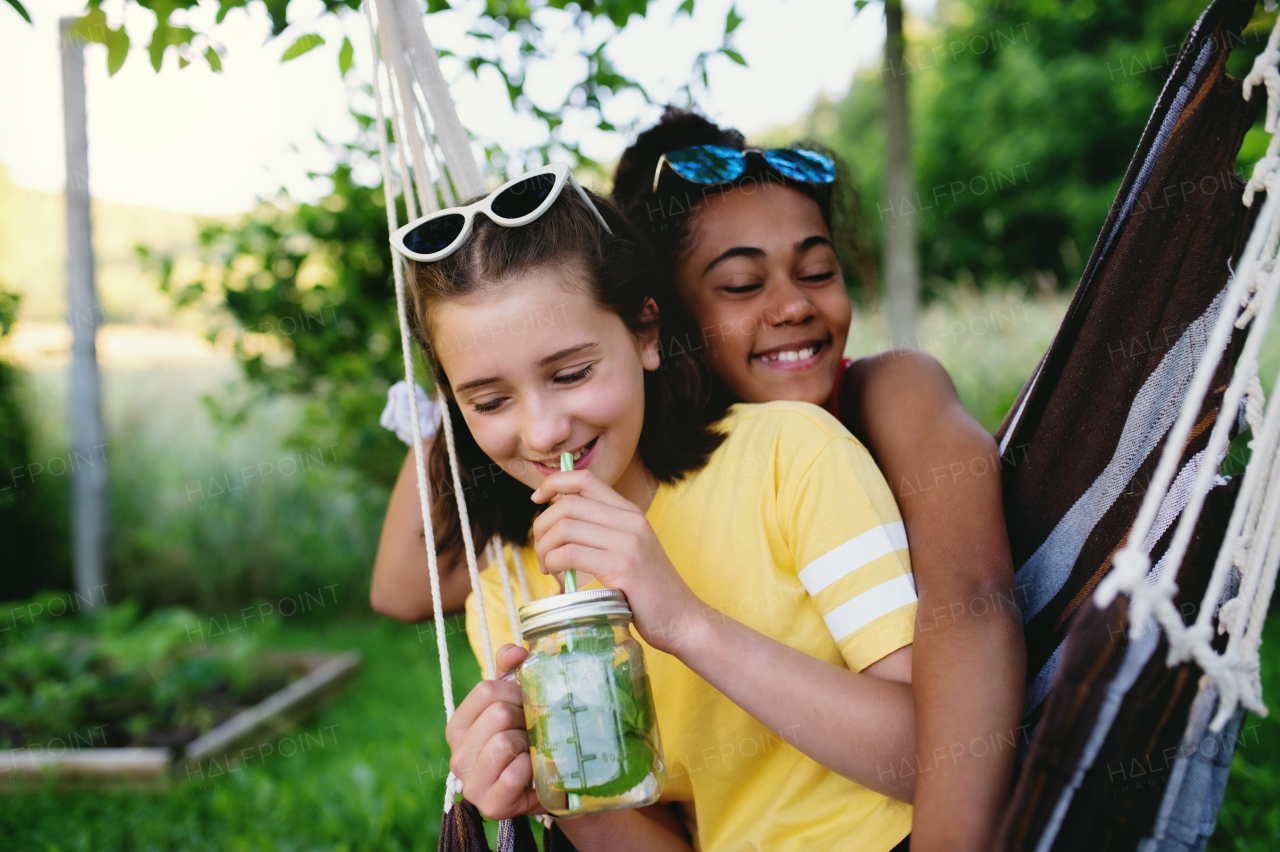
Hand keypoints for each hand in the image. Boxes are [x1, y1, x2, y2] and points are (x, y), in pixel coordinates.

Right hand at [444, 644, 544, 818]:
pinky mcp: (492, 805)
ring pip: (505, 742)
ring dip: (529, 742)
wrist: (544, 785)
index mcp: (457, 728)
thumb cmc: (524, 738)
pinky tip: (532, 771)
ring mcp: (471, 784)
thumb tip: (517, 651)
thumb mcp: (514, 701)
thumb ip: (510, 670)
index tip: (525, 704)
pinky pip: (516, 772)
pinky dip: (532, 767)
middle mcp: (457, 756)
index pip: (485, 690)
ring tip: (532, 750)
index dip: (515, 691)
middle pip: (499, 714)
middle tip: (534, 730)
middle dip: (526, 718)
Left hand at [531, 470, 702, 654]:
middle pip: (568, 505)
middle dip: (542, 527)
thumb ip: (602, 534)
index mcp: (631, 513)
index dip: (554, 483)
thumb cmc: (649, 592)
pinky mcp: (623, 567)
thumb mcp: (629, 551)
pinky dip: (555, 564)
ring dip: (546, 548)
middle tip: (542, 551)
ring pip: (565, 528)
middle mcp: (631, 521)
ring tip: (549, 568)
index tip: (537, 501)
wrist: (682, 619)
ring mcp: (629, 543)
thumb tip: (557, 524)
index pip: (585, 479)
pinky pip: (571, 554)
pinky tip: (559, 578)